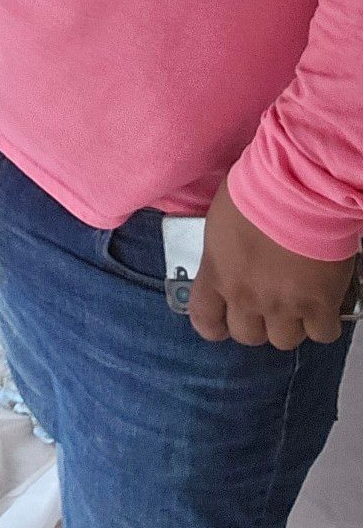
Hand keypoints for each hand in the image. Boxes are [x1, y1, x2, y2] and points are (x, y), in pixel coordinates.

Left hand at [188, 180, 356, 348]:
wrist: (297, 187)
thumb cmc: (254, 190)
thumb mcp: (220, 222)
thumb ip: (222, 254)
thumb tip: (229, 263)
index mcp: (217, 272)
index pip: (205, 319)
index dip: (214, 325)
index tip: (222, 321)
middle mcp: (246, 296)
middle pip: (247, 335)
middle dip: (256, 322)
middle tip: (266, 303)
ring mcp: (284, 304)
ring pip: (284, 340)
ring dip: (290, 324)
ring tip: (296, 301)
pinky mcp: (320, 305)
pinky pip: (322, 334)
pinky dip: (323, 323)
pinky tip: (322, 303)